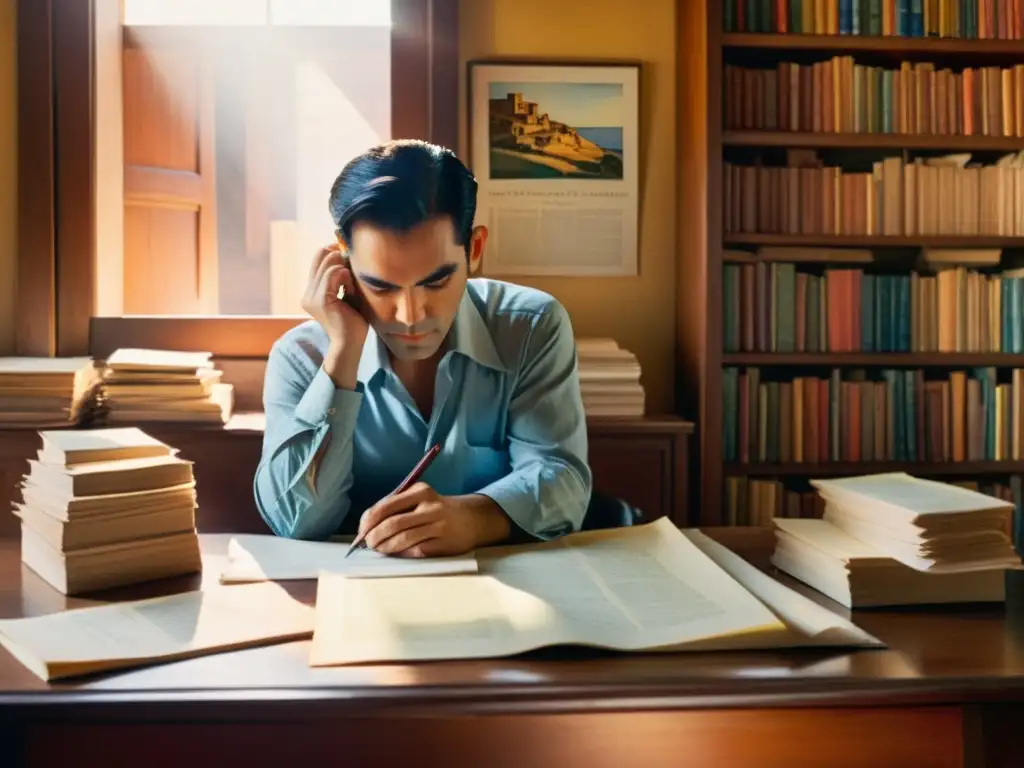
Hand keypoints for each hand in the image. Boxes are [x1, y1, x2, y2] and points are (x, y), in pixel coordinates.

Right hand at [300, 243, 368, 354]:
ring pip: (328, 263)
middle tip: (352, 265)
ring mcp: (312, 296)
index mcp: (311, 292)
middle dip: (339, 255)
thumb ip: (343, 276)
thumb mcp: (347, 293)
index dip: (332, 250)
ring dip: (345, 269)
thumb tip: (346, 252)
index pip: (318, 259)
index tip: (348, 254)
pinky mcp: (321, 299)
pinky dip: (345, 277)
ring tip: (351, 286)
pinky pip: (333, 273)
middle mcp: (308, 293)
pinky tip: (350, 290)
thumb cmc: (353, 321)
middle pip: (320, 255)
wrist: (351, 344)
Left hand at [358, 483, 511, 557]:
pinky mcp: (444, 543)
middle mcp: (430, 506)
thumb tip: (367, 527)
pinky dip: (402, 553)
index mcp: (420, 491)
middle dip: (374, 537)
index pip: (386, 506)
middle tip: (368, 544)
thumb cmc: (436, 510)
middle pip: (392, 524)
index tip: (361, 531)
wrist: (472, 519)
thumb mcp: (420, 499)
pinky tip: (398, 553)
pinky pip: (416, 550)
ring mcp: (439, 525)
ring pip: (403, 539)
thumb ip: (396, 508)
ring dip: (386, 547)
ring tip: (380, 550)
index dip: (368, 521)